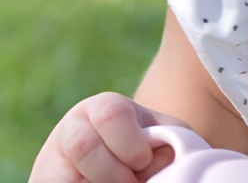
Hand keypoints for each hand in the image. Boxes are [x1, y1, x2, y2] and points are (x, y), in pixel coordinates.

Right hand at [29, 92, 189, 182]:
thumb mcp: (158, 135)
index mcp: (103, 107)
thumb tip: (173, 153)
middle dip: (111, 172)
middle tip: (130, 182)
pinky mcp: (41, 182)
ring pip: (63, 177)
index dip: (130, 143)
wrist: (115, 164)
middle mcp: (72, 128)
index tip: (143, 161)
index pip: (111, 114)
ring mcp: (51, 159)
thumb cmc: (143, 147)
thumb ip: (169, 137)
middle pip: (84, 146)